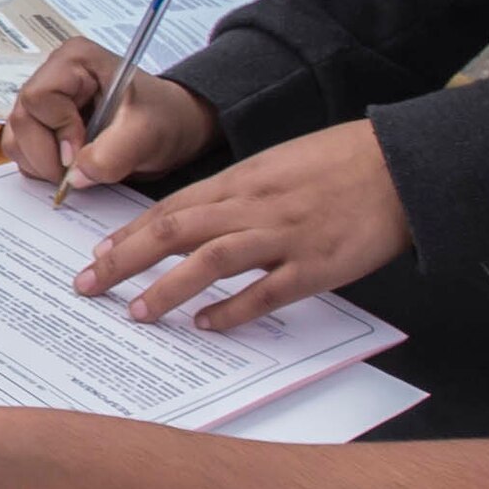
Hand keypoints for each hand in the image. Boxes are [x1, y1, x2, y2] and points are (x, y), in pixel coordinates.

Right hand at [3, 42, 213, 192]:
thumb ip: (112, 155)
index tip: (81, 154)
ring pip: (16, 137)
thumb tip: (74, 178)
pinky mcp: (43, 124)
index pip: (38, 97)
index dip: (56, 130)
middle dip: (45, 155)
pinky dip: (41, 168)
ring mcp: (44, 101)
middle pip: (20, 119)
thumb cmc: (165, 118)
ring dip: (40, 164)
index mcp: (75, 60)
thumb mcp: (147, 134)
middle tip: (77, 173)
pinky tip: (70, 169)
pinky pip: (23, 150)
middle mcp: (53, 75)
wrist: (172, 129)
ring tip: (77, 170)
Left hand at [75, 113, 410, 331]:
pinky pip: (264, 292)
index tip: (99, 255)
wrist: (398, 166)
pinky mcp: (314, 266)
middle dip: (126, 260)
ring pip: (210, 261)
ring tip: (137, 312)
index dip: (130, 233)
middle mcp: (253, 206)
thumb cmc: (339, 163)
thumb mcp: (277, 165)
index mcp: (242, 179)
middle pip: (175, 231)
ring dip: (167, 287)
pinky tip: (205, 324)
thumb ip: (237, 193)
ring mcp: (283, 237)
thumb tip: (196, 219)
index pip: (172, 207)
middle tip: (91, 286)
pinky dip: (231, 309)